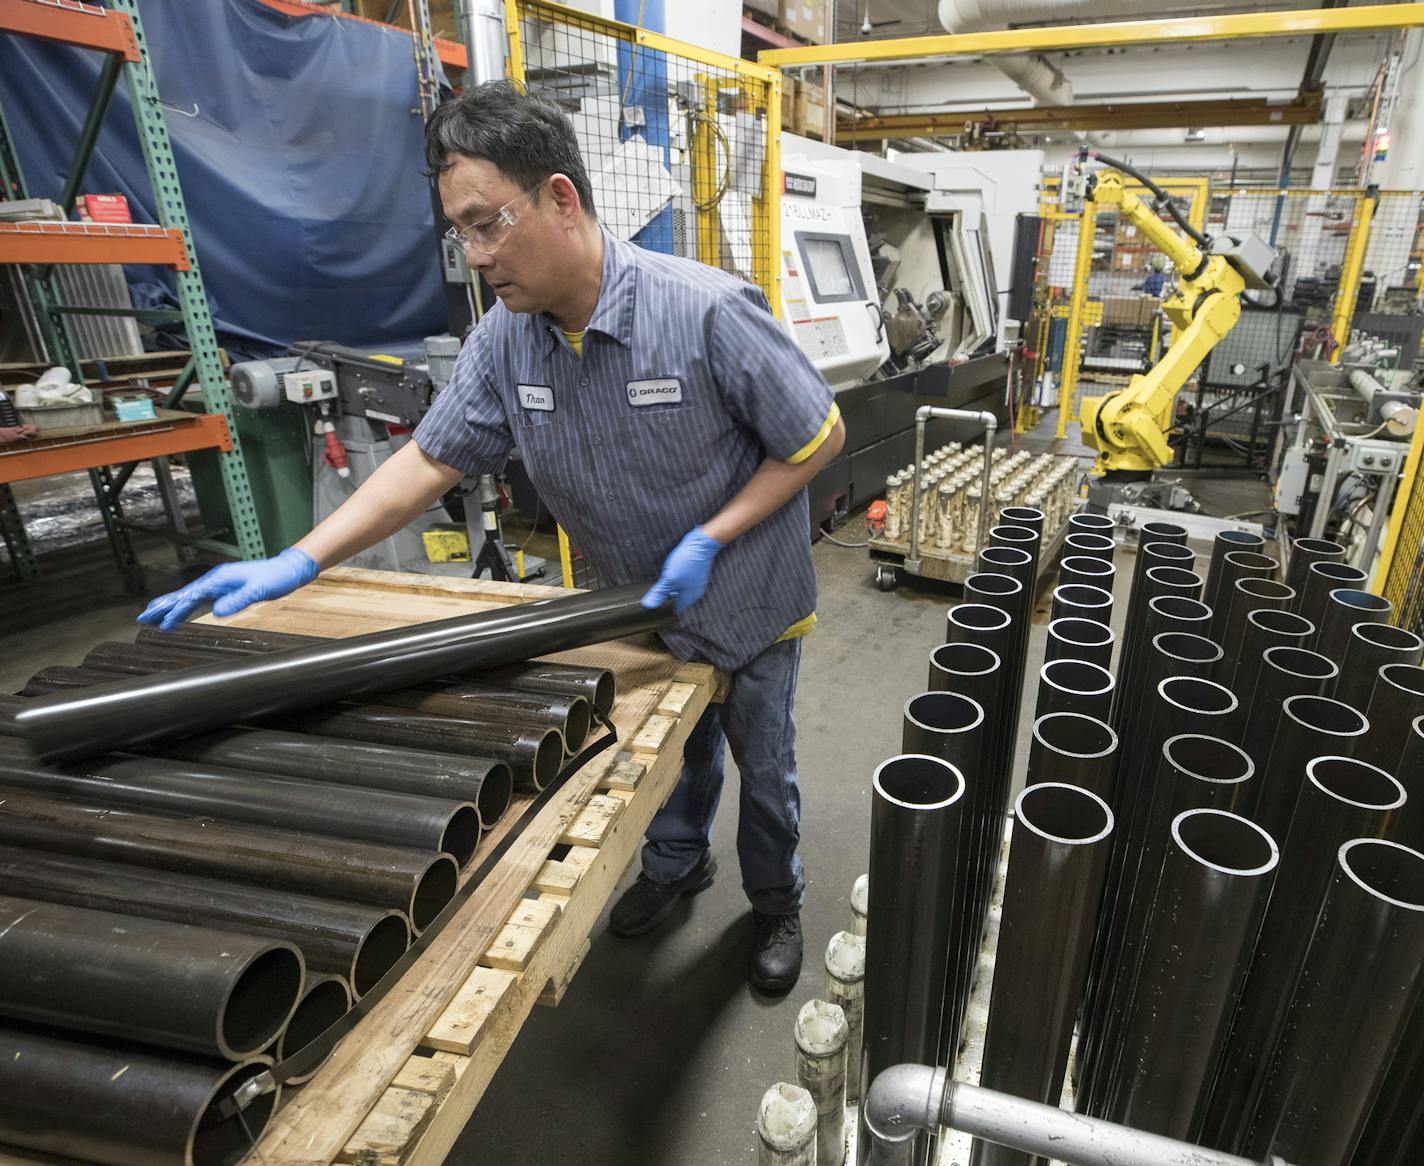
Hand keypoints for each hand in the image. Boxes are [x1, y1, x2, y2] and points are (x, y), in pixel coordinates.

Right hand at [137, 547, 319, 630]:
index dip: (174, 610)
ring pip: (189, 597)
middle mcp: (216, 580)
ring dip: (172, 607)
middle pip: (183, 594)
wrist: (288, 569)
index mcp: (220, 580)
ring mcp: (220, 584)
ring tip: (155, 618)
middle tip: (143, 617)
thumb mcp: (259, 591)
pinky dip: (187, 606)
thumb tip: (218, 611)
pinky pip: (200, 599)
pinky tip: (182, 614)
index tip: (159, 621)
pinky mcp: (226, 588)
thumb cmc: (275, 578)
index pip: (191, 597)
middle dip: (163, 606)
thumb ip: (239, 600)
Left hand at [642, 526, 722, 615]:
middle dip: (667, 596)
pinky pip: (683, 580)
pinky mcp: (695, 573)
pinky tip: (672, 571)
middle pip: (678, 599)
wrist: (701, 543)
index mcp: (689, 597)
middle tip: (657, 590)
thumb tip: (649, 605)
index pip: (675, 609)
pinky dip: (676, 578)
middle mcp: (694, 592)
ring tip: (665, 578)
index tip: (655, 603)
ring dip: (671, 586)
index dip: (664, 608)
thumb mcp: (669, 578)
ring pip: (680, 589)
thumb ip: (659, 592)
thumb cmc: (688, 560)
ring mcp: (696, 582)